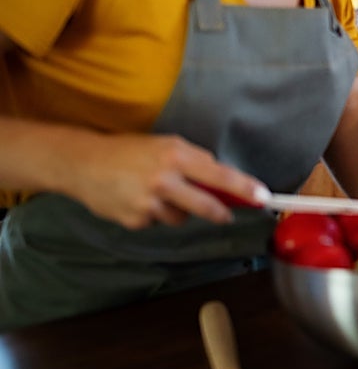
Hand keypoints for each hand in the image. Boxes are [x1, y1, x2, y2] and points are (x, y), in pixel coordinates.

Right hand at [61, 133, 264, 229]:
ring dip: (179, 210)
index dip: (243, 188)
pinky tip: (139, 200)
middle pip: (206, 206)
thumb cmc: (130, 151)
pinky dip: (155, 214)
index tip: (262, 197)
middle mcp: (163, 179)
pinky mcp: (135, 220)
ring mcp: (148, 202)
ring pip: (182, 217)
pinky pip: (158, 222)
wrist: (83, 163)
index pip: (219, 174)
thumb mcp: (167, 146)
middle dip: (220, 212)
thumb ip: (195, 163)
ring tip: (158, 192)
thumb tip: (224, 182)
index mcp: (175, 155)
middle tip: (227, 214)